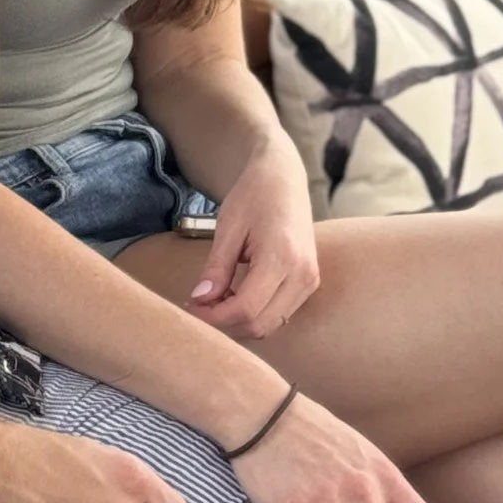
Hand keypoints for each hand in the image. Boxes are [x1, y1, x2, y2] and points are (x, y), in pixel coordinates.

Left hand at [189, 140, 320, 337]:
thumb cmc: (254, 194)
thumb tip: (200, 300)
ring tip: (216, 298)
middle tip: (200, 306)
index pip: (246, 309)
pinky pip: (280, 314)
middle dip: (226, 323)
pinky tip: (235, 295)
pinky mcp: (309, 282)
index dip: (214, 316)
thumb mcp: (229, 227)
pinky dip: (255, 314)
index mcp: (282, 257)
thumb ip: (216, 268)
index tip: (191, 307)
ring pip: (271, 325)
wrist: (284, 176)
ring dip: (240, 321)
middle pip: (260, 325)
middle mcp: (302, 275)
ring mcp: (310, 280)